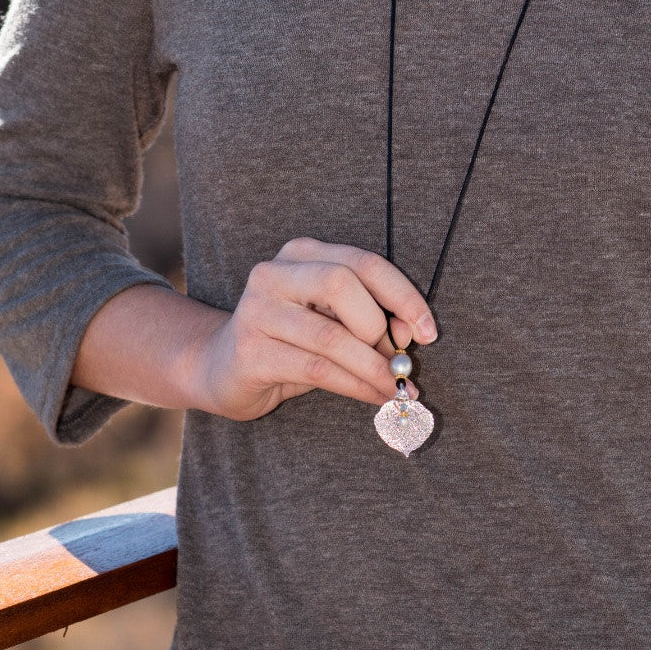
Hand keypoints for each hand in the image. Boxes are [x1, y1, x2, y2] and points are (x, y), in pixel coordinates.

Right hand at [191, 238, 437, 421]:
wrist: (222, 369)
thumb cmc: (291, 342)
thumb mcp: (330, 319)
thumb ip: (366, 317)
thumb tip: (412, 336)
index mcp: (302, 253)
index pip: (363, 262)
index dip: (402, 295)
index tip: (428, 332)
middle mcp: (275, 273)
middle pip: (343, 283)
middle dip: (379, 326)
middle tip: (397, 359)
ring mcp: (258, 310)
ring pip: (331, 335)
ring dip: (373, 367)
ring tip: (395, 388)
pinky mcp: (251, 351)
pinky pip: (316, 369)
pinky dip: (354, 385)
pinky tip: (371, 396)